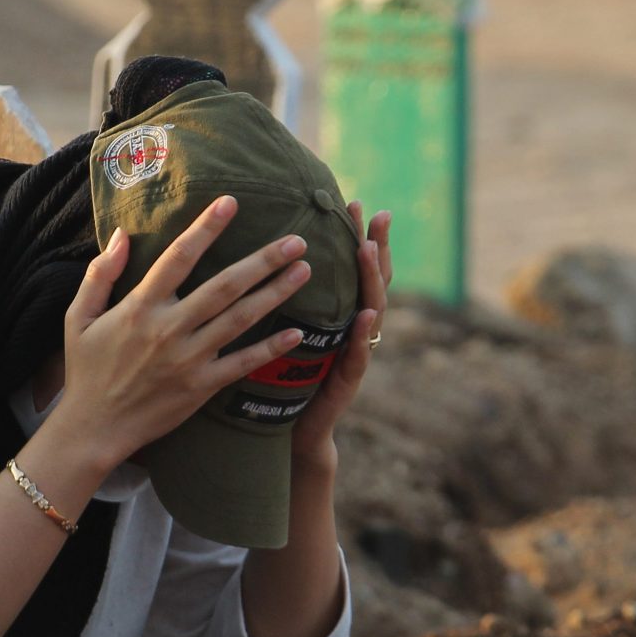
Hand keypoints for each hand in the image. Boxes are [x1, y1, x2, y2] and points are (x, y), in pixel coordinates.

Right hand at [48, 196, 310, 472]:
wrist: (94, 429)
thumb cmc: (87, 371)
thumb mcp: (78, 317)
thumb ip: (100, 273)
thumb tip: (121, 233)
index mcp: (140, 306)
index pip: (178, 257)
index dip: (206, 228)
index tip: (231, 203)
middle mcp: (169, 329)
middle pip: (224, 286)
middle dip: (263, 260)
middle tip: (297, 239)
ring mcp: (189, 359)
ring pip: (240, 319)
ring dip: (275, 293)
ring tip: (304, 270)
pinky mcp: (201, 387)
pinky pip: (243, 364)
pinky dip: (271, 349)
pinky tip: (298, 333)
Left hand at [291, 204, 391, 463]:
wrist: (294, 434)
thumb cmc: (283, 381)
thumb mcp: (285, 330)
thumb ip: (284, 298)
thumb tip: (257, 256)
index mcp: (336, 315)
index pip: (351, 268)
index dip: (356, 236)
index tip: (353, 202)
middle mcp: (352, 330)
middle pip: (372, 280)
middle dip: (376, 246)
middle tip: (378, 214)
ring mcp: (354, 354)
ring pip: (374, 310)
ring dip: (372, 280)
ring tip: (368, 250)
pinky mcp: (347, 382)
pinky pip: (359, 356)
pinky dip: (364, 336)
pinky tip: (367, 315)